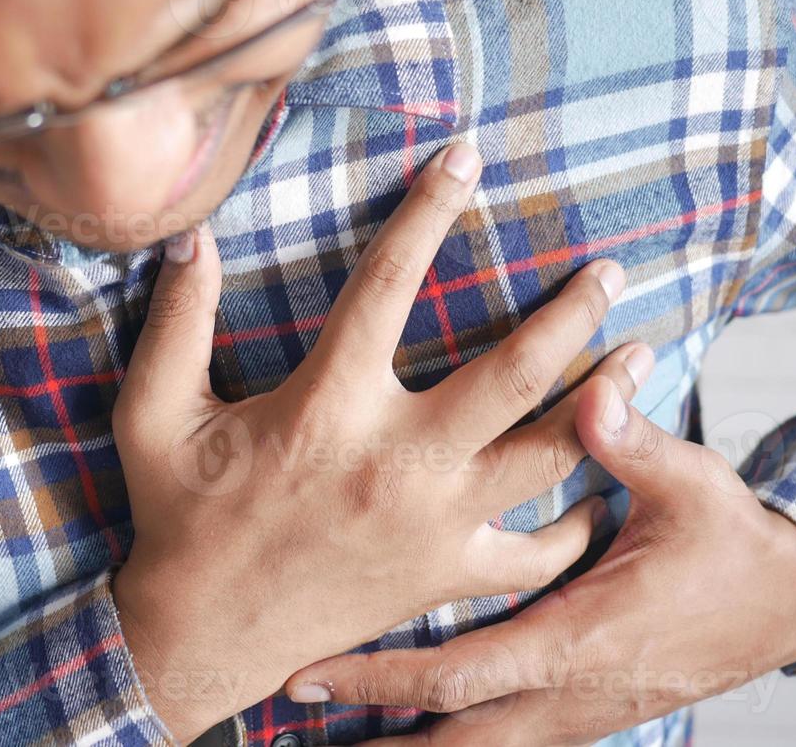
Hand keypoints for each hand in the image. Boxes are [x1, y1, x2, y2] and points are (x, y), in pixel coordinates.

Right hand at [110, 144, 640, 743]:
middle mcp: (397, 459)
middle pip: (512, 371)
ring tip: (641, 355)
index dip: (428, 210)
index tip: (464, 158)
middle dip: (571, 313)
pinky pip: (535, 554)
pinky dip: (574, 524)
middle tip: (609, 271)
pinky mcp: (446, 576)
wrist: (199, 637)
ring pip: (546, 451)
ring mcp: (432, 522)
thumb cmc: (179, 519)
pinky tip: (596, 493)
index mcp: (327, 406)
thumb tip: (192, 236)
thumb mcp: (154, 414)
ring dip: (601, 400)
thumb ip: (177, 321)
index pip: (387, 283)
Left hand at [284, 377, 795, 745]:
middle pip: (454, 732)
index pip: (463, 674)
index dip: (383, 681)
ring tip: (334, 741)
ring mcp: (581, 710)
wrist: (792, 600)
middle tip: (297, 714)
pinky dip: (455, 737)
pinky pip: (507, 735)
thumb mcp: (690, 484)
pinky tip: (412, 730)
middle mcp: (573, 690)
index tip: (313, 674)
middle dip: (373, 731)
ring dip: (409, 746)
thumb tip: (594, 390)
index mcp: (582, 638)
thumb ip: (631, 442)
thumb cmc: (733, 539)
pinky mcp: (587, 709)